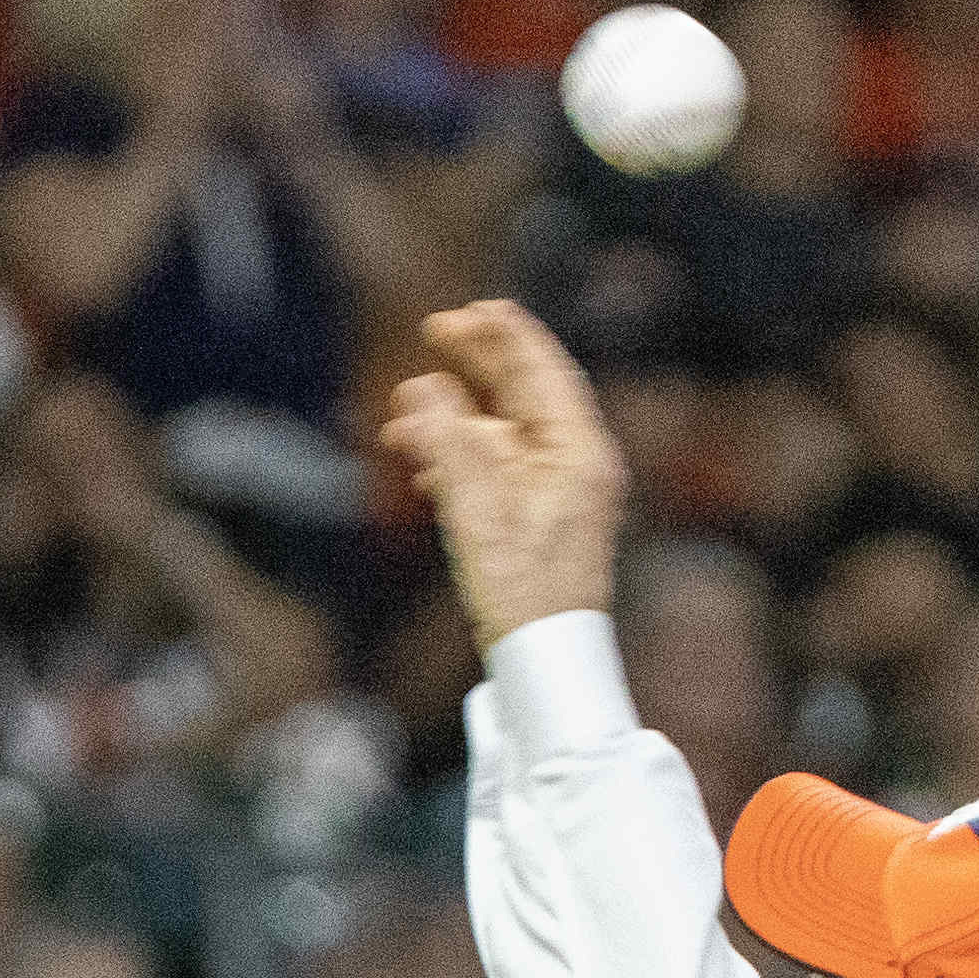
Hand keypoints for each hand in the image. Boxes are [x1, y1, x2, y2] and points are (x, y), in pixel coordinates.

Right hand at [382, 300, 629, 651]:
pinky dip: (460, 459)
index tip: (465, 312)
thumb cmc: (525, 595)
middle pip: (522, 394)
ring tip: (401, 419)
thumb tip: (423, 391)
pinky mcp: (538, 522)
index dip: (501, 334)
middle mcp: (574, 464)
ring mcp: (557, 493)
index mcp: (577, 451)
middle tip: (433, 335)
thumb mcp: (479, 511)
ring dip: (453, 420)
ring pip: (502, 433)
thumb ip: (450, 444)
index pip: (541, 369)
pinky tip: (423, 466)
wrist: (546, 665)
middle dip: (474, 367)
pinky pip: (497, 471)